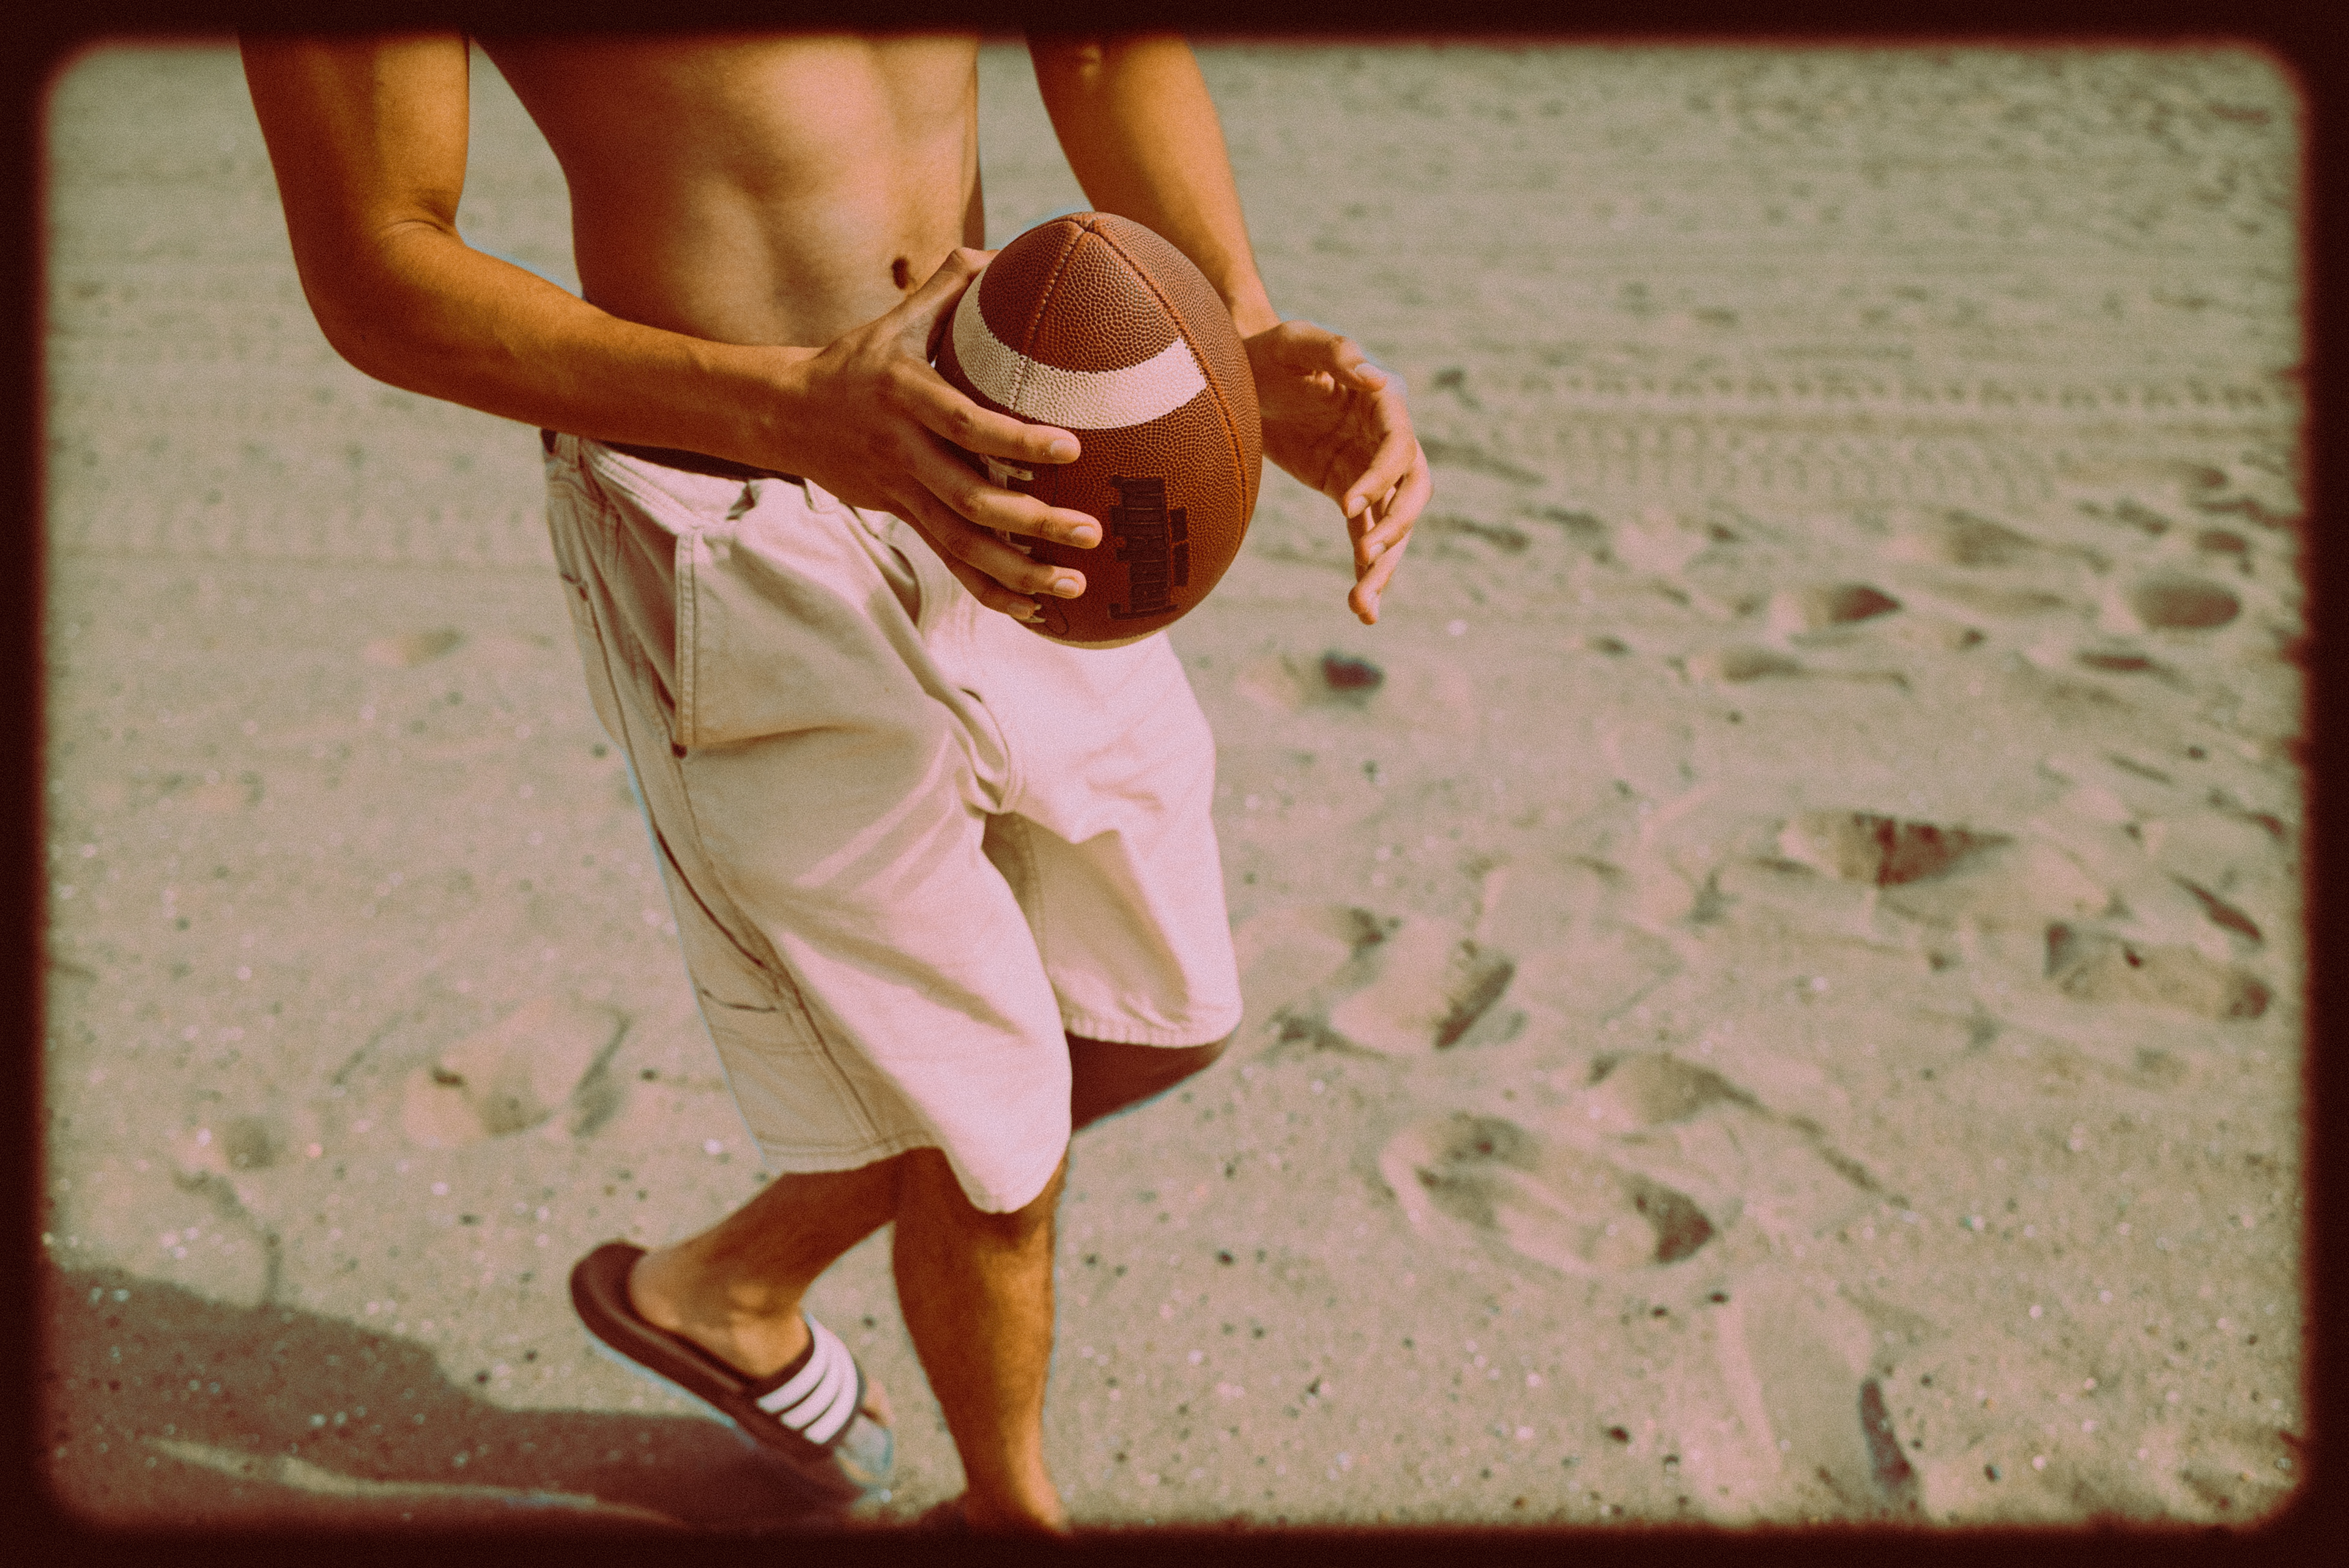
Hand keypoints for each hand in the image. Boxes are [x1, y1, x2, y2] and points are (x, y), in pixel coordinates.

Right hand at [782, 249, 1102, 622]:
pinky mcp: (903, 519)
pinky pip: (950, 564)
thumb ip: (950, 285)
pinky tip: (1036, 609)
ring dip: (1020, 572)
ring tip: (1075, 585)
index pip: (965, 424)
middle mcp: (903, 452)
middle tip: (1091, 532)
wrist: (787, 415)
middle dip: (1033, 524)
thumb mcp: (895, 319)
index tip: (1070, 449)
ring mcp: (903, 494)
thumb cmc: (857, 360)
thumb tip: (1010, 250)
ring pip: (963, 546)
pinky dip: (992, 591)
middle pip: (972, 500)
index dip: (1015, 443)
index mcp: (905, 397)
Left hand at [1242, 320, 1431, 624]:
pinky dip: (1366, 568)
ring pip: (1391, 523)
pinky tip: (1361, 606)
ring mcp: (1368, 471)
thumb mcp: (1296, 341)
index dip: (1381, 478)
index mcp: (1382, 405)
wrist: (1245, 373)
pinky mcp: (1348, 493)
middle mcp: (1384, 441)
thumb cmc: (1271, 350)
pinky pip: (1365, 534)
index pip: (1399, 447)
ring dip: (1384, 565)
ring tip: (1364, 607)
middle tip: (1368, 557)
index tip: (1349, 505)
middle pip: (1410, 492)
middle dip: (1395, 527)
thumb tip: (1376, 378)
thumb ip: (1336, 353)